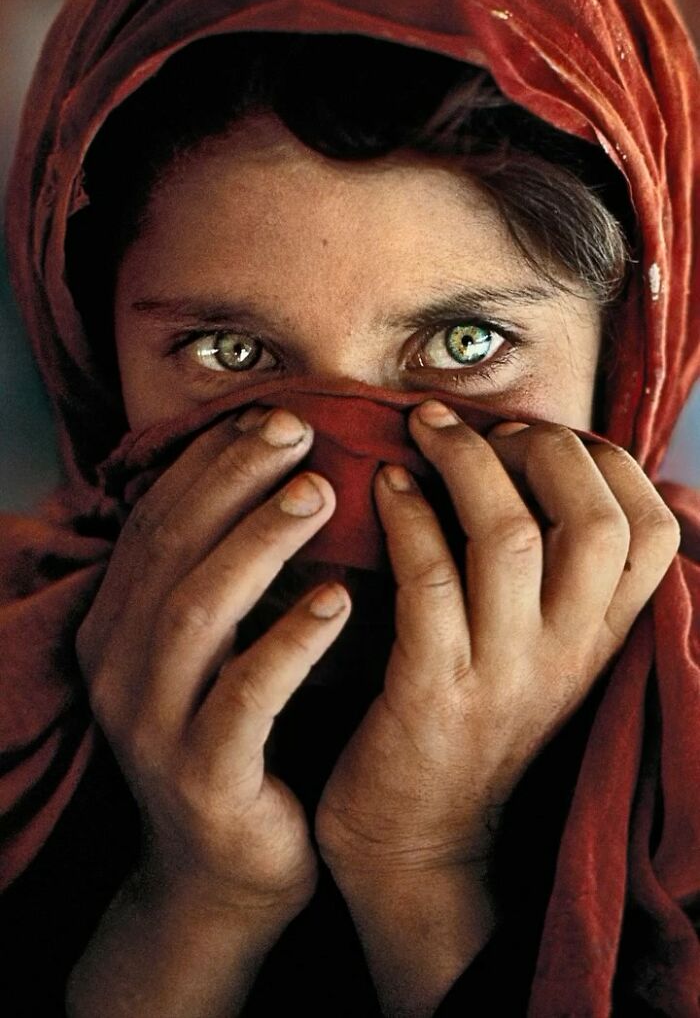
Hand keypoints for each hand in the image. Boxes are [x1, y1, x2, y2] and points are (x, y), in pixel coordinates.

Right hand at [75, 406, 350, 920]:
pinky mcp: (201, 776)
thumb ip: (232, 575)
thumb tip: (292, 476)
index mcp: (118, 625)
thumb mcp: (219, 651)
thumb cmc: (240, 740)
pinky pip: (245, 697)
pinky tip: (341, 600)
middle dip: (234, 480)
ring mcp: (152, 724)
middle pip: (172, 548)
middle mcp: (119, 666)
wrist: (222, 877)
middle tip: (300, 430)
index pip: (157, 519)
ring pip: (198, 611)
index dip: (212, 462)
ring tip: (320, 495)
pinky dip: (290, 641)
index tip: (274, 415)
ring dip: (258, 543)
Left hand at [316, 400, 679, 880]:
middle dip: (542, 446)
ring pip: (513, 538)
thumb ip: (560, 583)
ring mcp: (504, 676)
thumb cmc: (470, 725)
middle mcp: (568, 655)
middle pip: (597, 522)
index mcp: (600, 641)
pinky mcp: (432, 693)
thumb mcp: (542, 657)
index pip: (651, 532)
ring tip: (424, 426)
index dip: (606, 462)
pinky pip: (429, 579)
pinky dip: (407, 515)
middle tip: (482, 426)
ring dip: (466, 462)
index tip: (540, 435)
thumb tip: (548, 468)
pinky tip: (384, 483)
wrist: (414, 850)